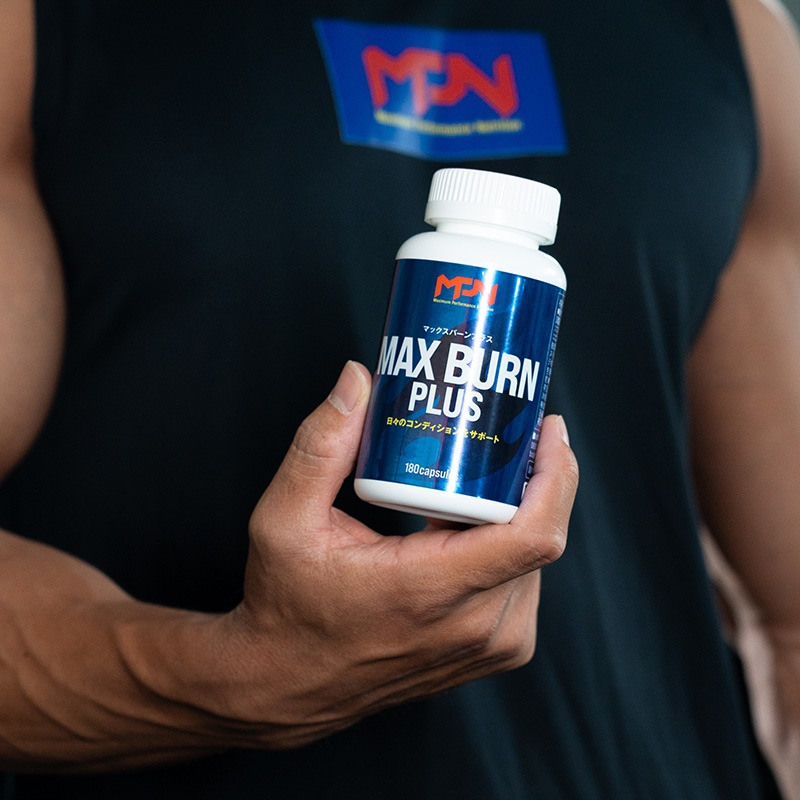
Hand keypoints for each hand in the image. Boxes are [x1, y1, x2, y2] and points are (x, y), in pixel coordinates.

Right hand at [213, 361, 577, 747]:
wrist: (288, 685)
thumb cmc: (287, 606)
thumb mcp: (284, 520)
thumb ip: (320, 446)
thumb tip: (359, 380)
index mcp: (432, 590)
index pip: (533, 534)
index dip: (555, 474)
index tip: (546, 427)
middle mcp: (476, 625)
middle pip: (539, 534)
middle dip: (531, 474)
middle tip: (504, 428)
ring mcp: (490, 645)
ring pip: (534, 556)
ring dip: (519, 507)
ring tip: (484, 468)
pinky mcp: (493, 650)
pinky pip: (524, 581)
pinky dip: (508, 541)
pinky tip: (473, 516)